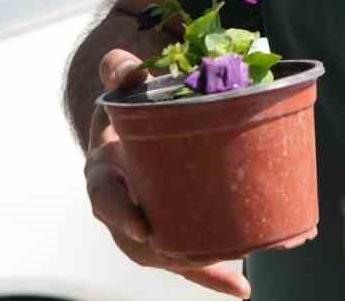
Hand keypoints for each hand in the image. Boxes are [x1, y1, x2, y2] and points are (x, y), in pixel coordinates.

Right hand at [83, 48, 252, 297]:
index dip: (122, 215)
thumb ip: (119, 72)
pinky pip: (187, 258)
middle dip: (166, 252)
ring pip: (166, 254)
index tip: (144, 227)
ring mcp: (145, 225)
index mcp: (104, 176)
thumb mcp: (117, 91)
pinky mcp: (170, 232)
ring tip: (233, 275)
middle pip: (137, 242)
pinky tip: (240, 287)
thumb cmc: (125, 111)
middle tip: (198, 254)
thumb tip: (127, 66)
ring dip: (197, 266)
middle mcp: (122, 209)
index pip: (106, 199)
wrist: (126, 132)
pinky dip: (211, 276)